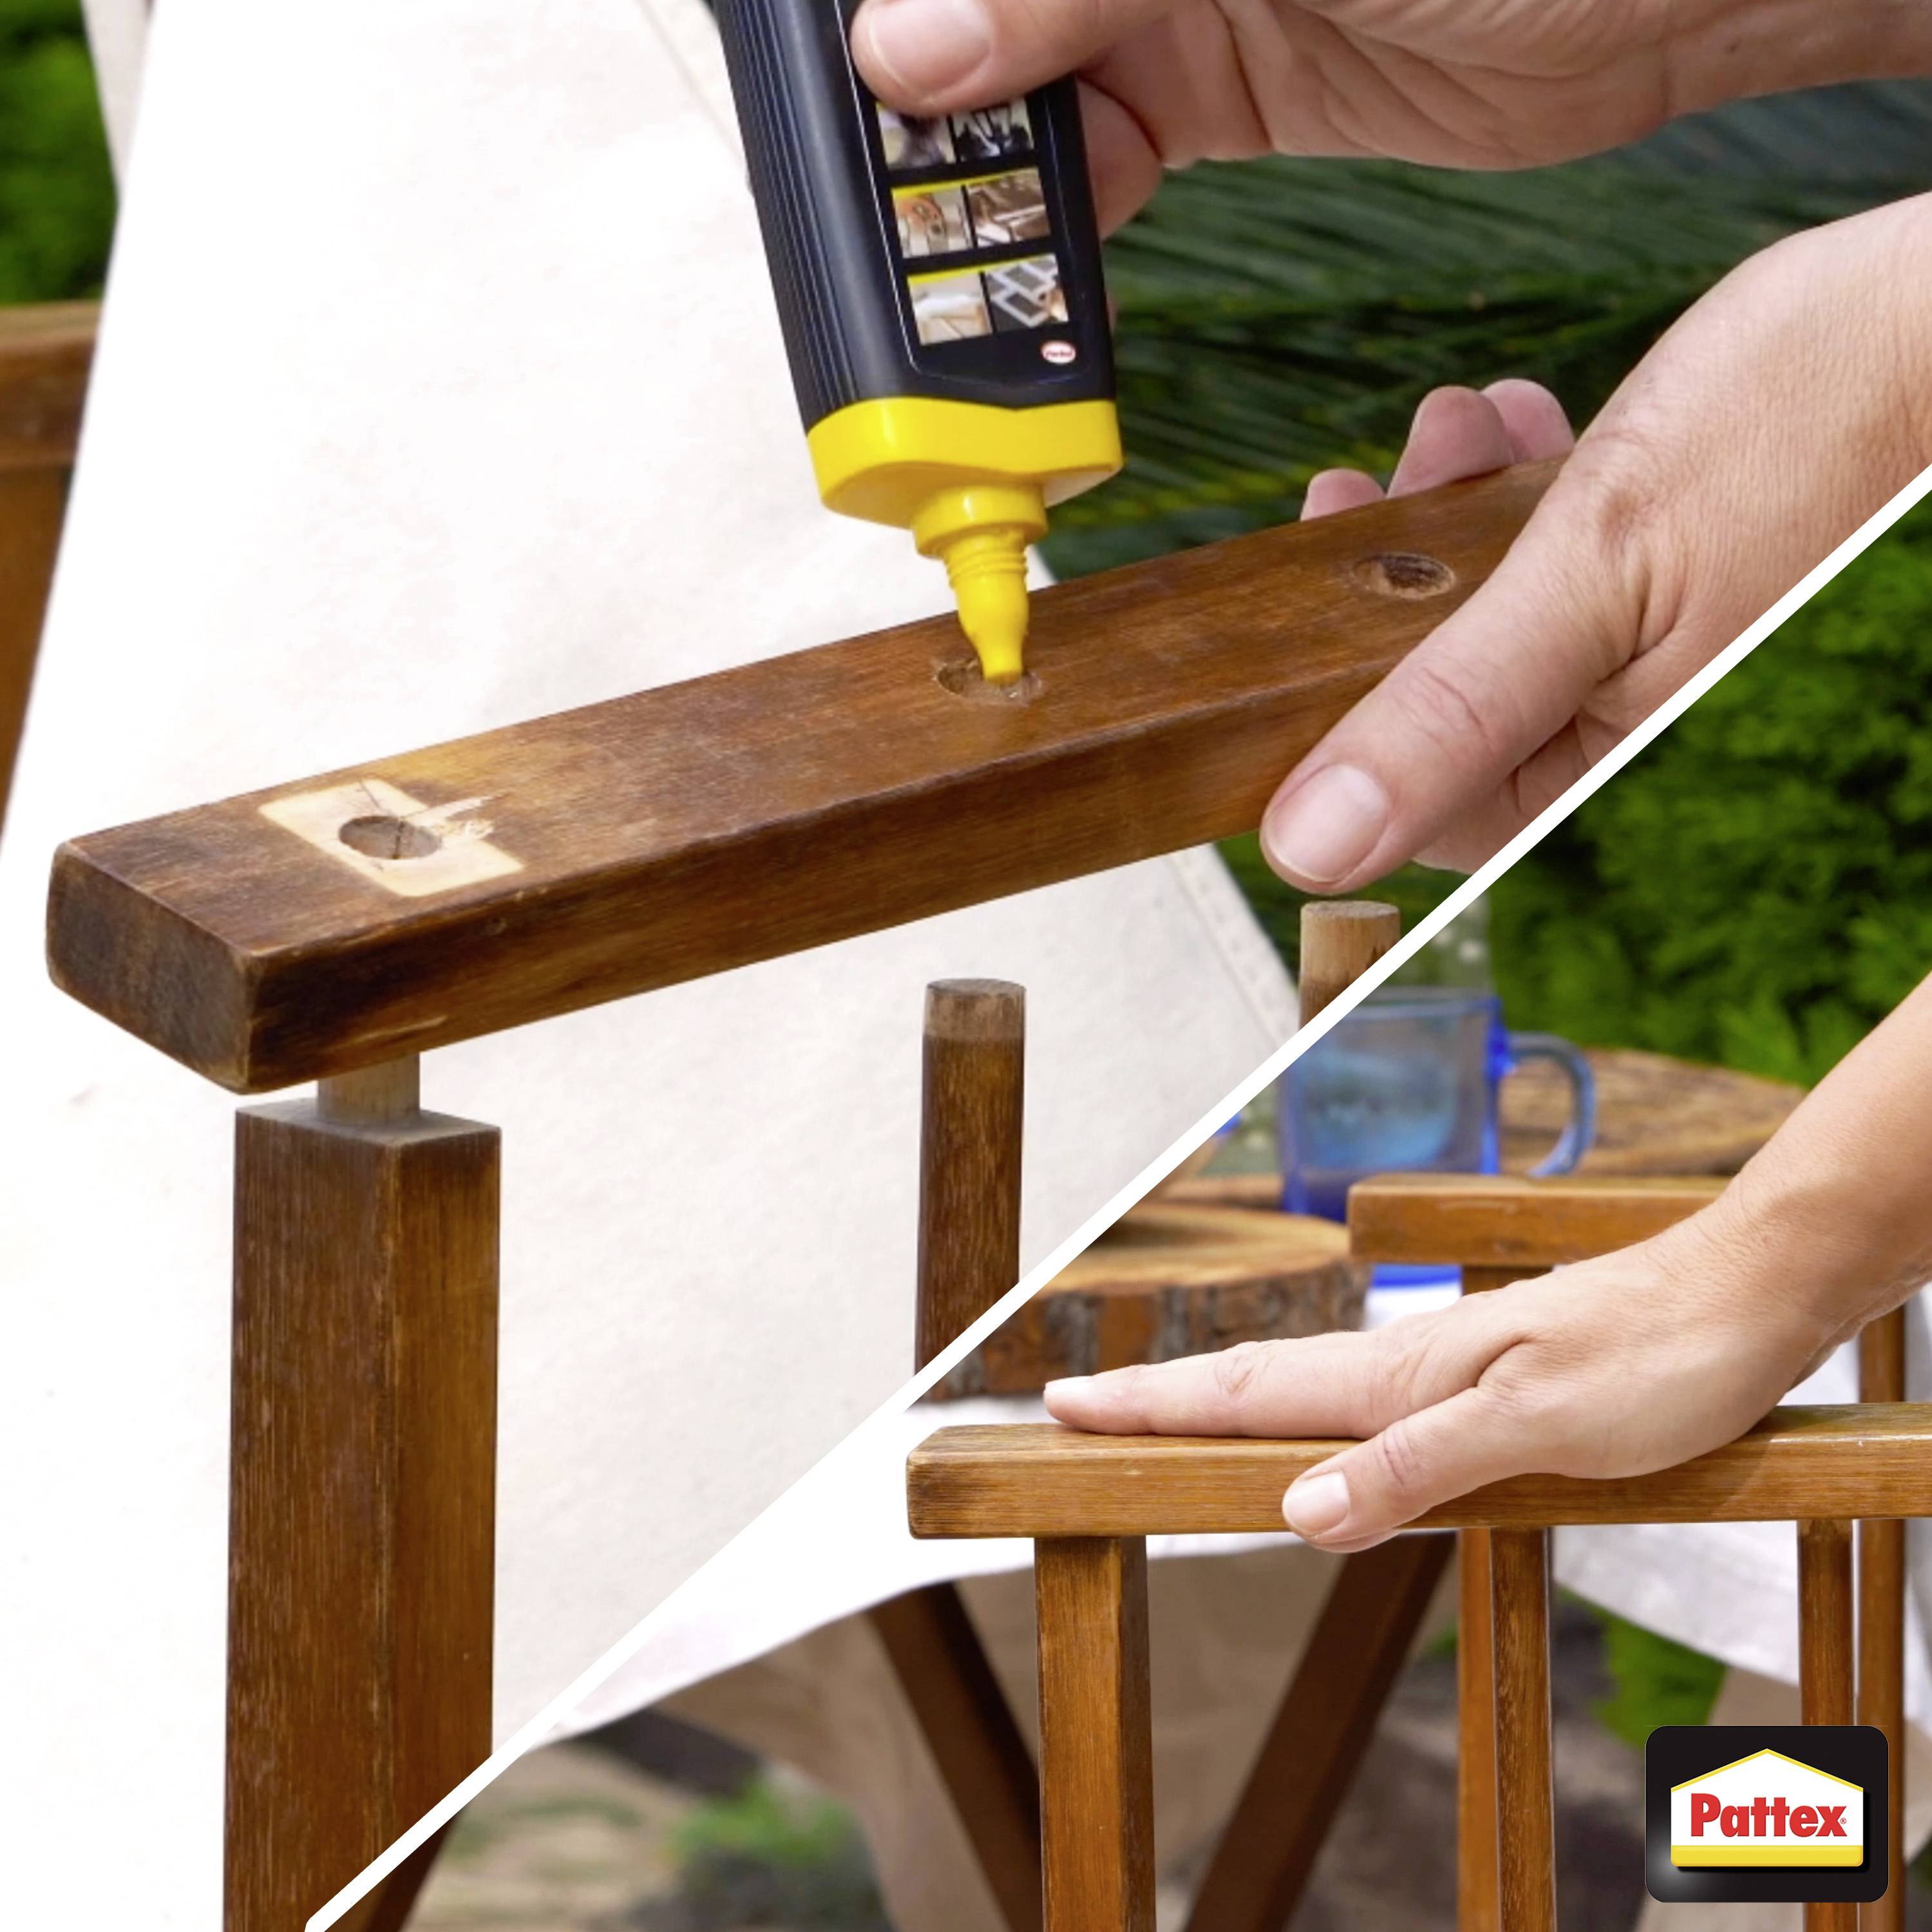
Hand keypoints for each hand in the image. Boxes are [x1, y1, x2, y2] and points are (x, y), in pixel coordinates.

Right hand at [850, 0, 1930, 232]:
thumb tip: (908, 50)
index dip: (883, 42)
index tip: (839, 127)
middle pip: (973, 37)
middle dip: (926, 139)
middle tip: (884, 241)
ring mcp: (1175, 6)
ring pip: (1031, 108)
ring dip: (989, 208)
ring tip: (949, 294)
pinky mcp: (1227, 91)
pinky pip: (1109, 166)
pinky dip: (1070, 235)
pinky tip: (1037, 291)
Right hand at [1043, 1208, 1837, 1548]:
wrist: (1748, 1293)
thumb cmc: (1657, 1356)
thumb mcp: (1541, 1427)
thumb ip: (1416, 1466)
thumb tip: (1294, 1510)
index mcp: (1402, 1376)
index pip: (1247, 1392)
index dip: (1152, 1403)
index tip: (1061, 1402)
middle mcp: (1406, 1366)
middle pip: (1254, 1381)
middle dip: (1158, 1397)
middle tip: (1076, 1406)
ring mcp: (1442, 1368)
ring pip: (1303, 1386)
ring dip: (1220, 1398)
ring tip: (1164, 1412)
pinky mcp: (1482, 1380)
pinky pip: (1357, 1399)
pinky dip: (1298, 1408)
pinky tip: (1312, 1424)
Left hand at [1255, 194, 1931, 888]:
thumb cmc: (1817, 421)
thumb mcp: (1594, 569)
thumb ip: (1450, 712)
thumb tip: (1308, 847)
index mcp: (1621, 767)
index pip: (1428, 808)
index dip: (1339, 714)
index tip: (1293, 606)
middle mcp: (1646, 732)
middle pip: (1458, 705)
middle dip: (1394, 586)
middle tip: (1358, 489)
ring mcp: (1673, 658)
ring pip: (1508, 622)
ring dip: (1452, 522)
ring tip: (1455, 428)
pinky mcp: (1697, 586)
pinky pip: (1577, 574)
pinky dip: (1528, 501)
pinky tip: (1516, 425)